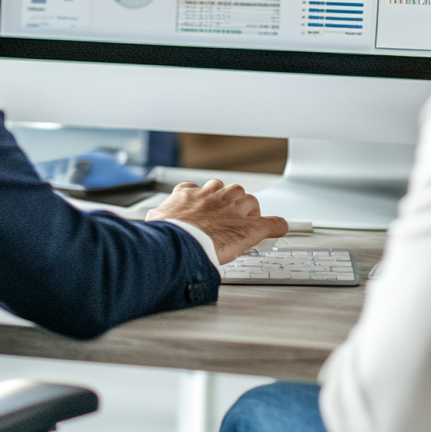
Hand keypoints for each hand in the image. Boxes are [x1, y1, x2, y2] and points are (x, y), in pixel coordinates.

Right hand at [147, 180, 287, 263]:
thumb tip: (151, 221)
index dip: (206, 197)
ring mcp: (232, 211)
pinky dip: (276, 225)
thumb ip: (156, 218)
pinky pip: (270, 223)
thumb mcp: (154, 221)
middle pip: (229, 189)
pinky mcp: (248, 229)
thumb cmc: (165, 234)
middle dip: (231, 199)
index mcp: (190, 196)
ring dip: (250, 209)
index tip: (206, 204)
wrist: (178, 243)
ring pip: (249, 200)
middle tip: (231, 213)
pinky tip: (280, 228)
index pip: (199, 188)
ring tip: (250, 219)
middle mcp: (212, 198)